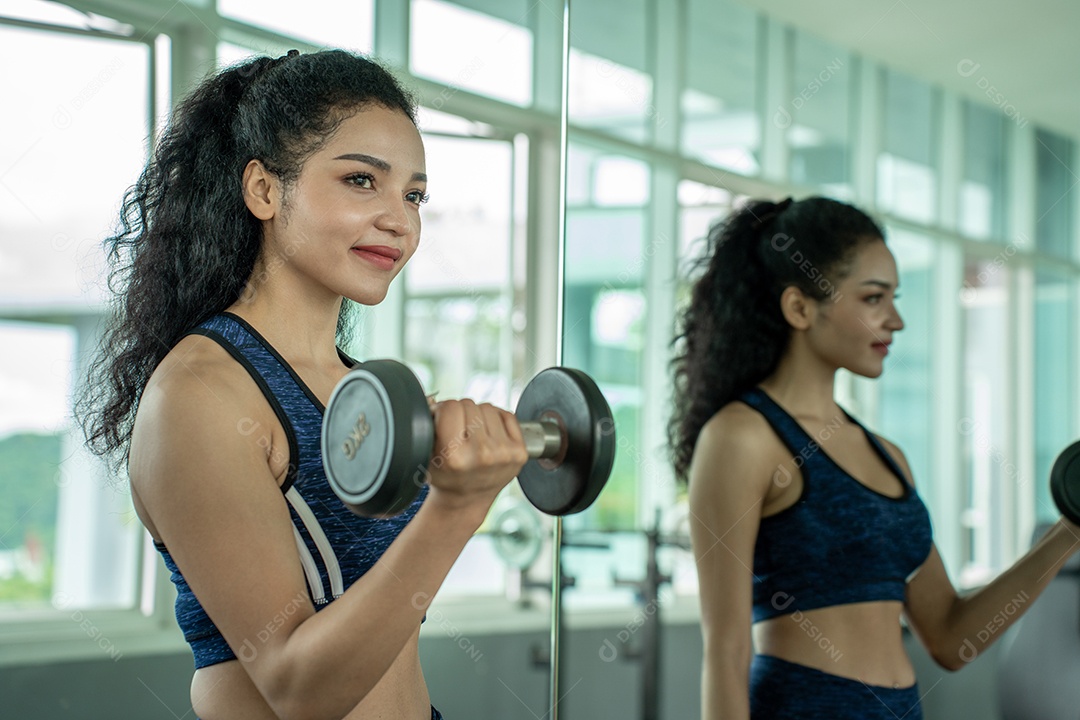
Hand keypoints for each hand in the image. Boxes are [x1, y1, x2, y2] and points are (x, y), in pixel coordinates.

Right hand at [424, 399, 528, 516]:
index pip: (450, 406)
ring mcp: (504, 453)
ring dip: (479, 416)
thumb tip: (436, 402)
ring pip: (488, 407)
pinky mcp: (519, 452)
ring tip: (473, 435)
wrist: (467, 500)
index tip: (443, 422)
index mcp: (454, 455)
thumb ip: (428, 426)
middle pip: (469, 404)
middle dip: (461, 413)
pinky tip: (489, 436)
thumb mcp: (426, 455)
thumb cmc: (446, 476)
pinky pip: (507, 415)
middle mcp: (482, 454)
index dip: (443, 411)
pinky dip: (497, 420)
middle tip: (459, 432)